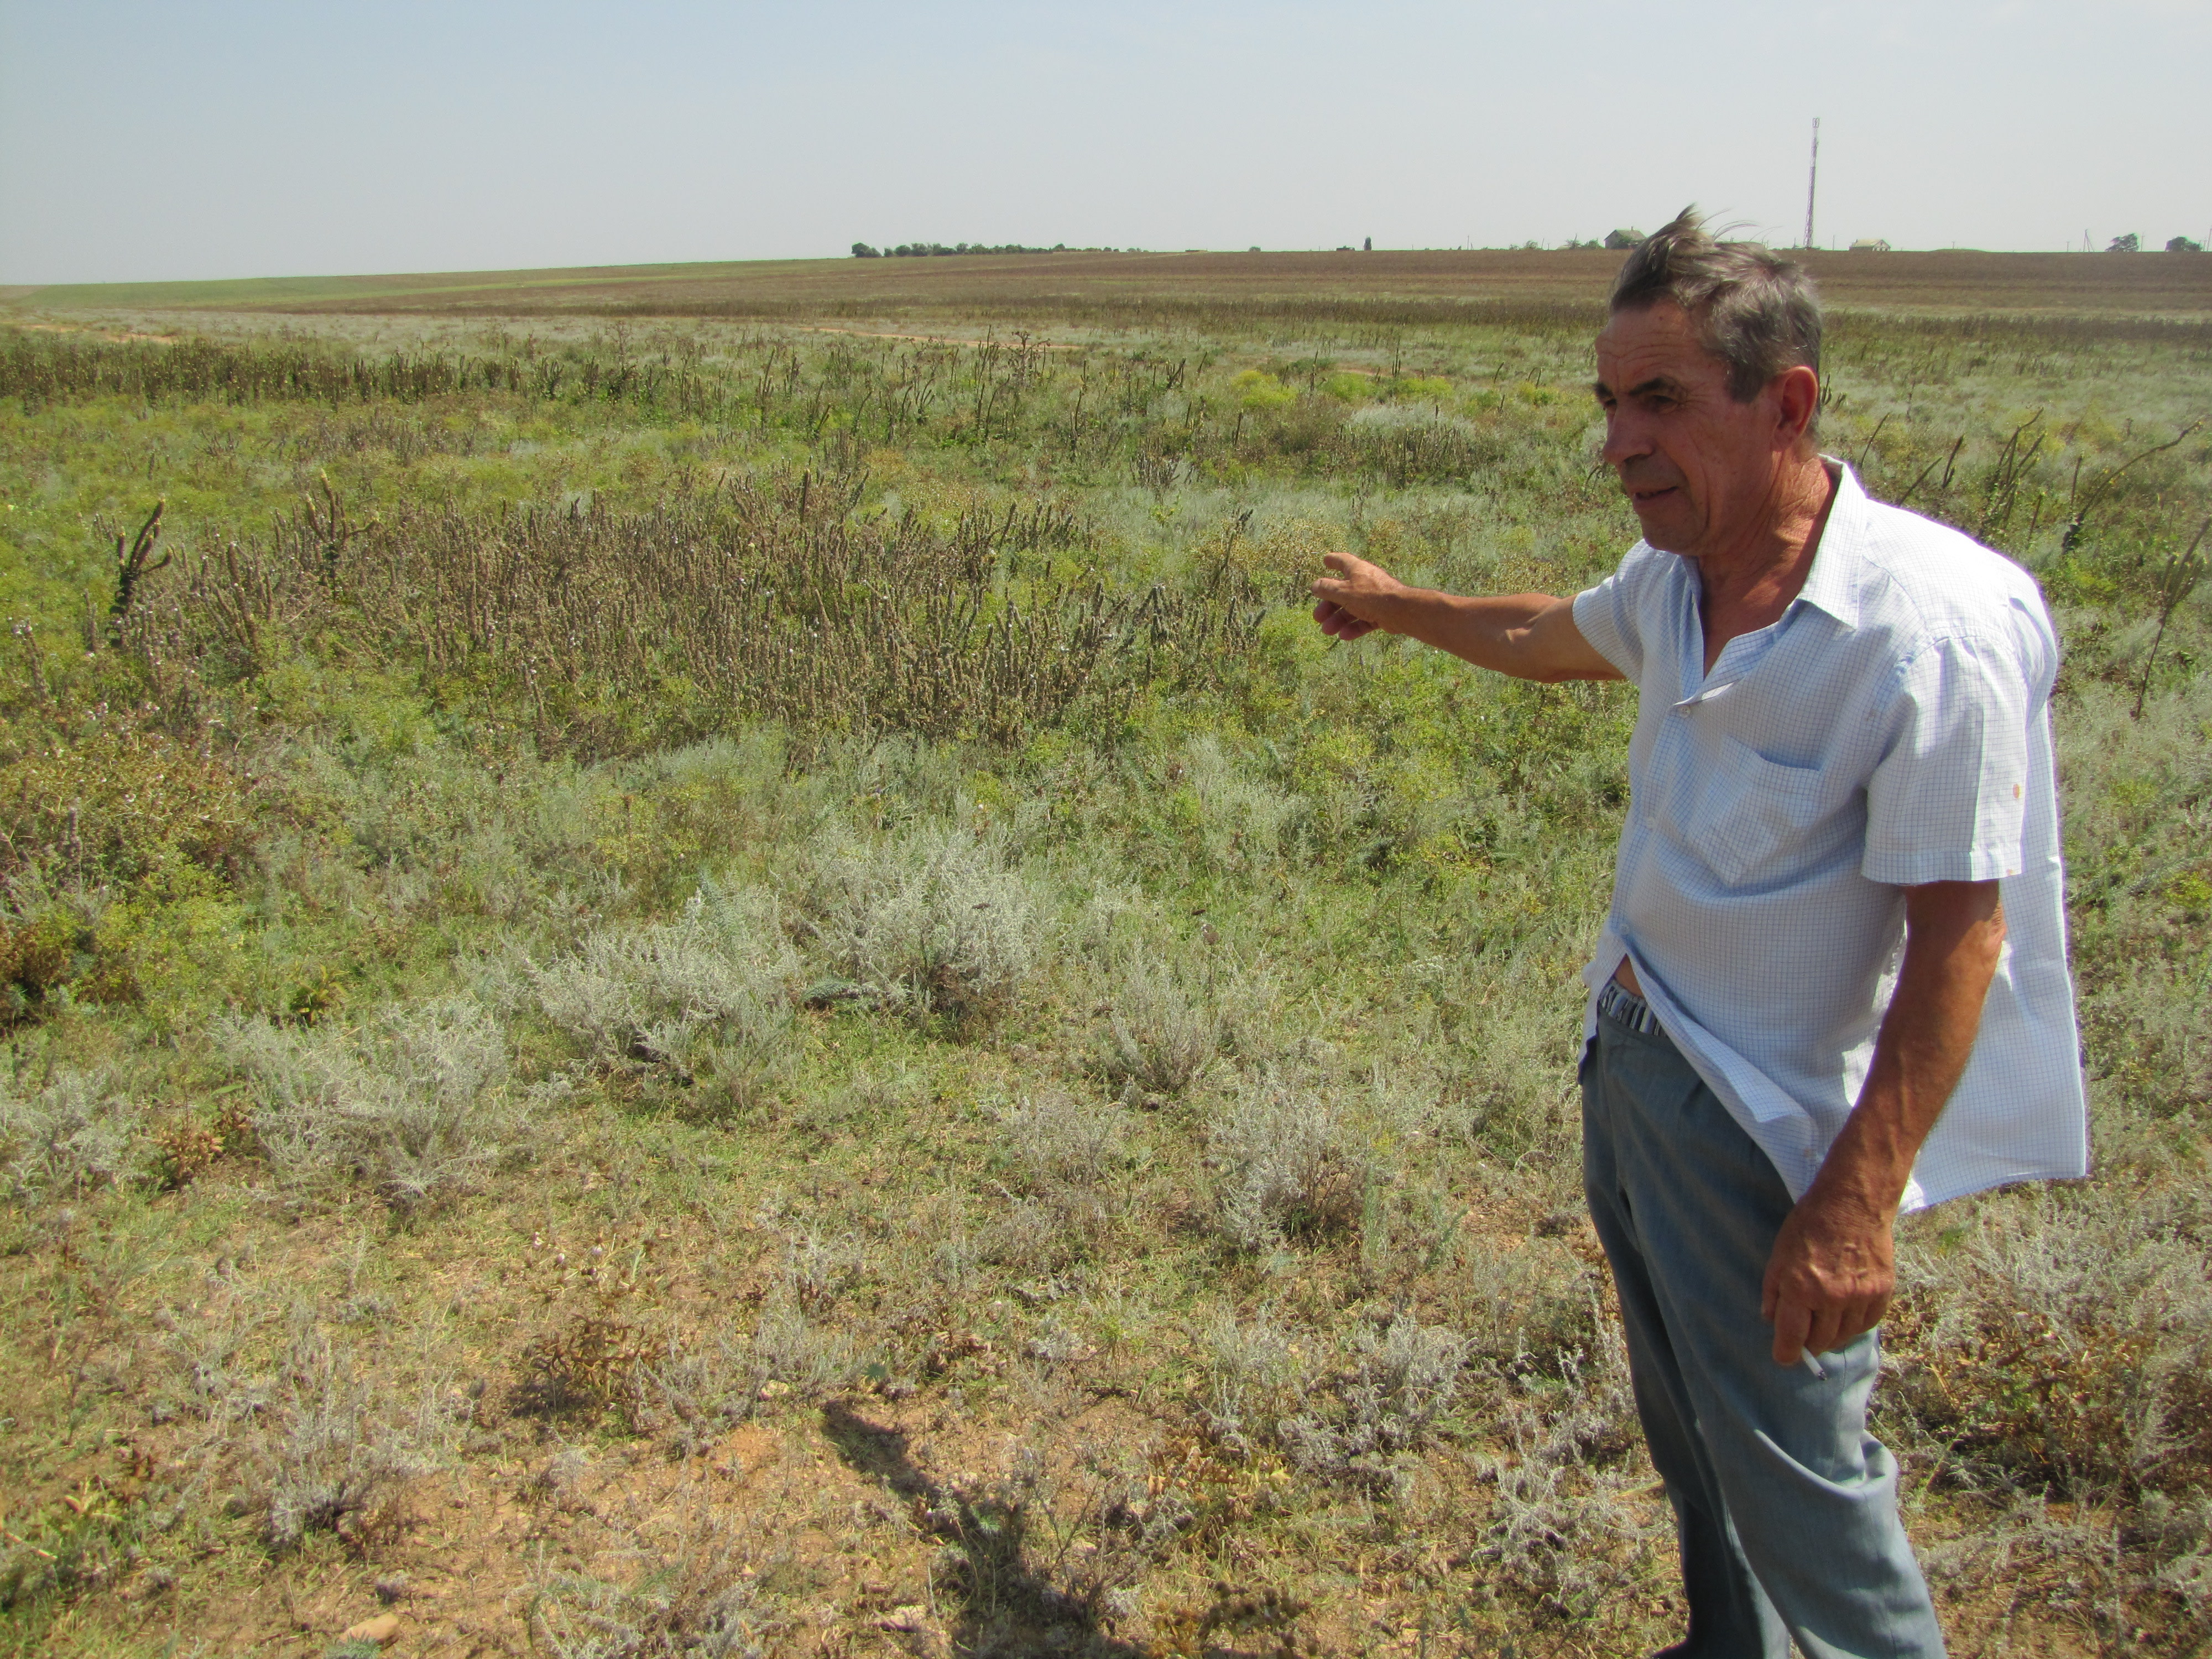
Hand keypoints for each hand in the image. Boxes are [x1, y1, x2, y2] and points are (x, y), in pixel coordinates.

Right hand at [1311, 550, 1399, 640]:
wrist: (1399, 610)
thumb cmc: (1369, 596)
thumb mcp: (1343, 592)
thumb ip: (1327, 589)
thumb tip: (1314, 586)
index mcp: (1357, 570)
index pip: (1342, 561)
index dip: (1333, 560)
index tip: (1325, 560)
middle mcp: (1365, 582)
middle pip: (1343, 592)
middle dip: (1329, 606)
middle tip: (1317, 617)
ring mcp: (1374, 598)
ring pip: (1352, 609)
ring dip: (1338, 620)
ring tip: (1327, 631)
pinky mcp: (1381, 613)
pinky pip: (1364, 620)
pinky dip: (1354, 627)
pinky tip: (1344, 636)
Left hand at [1759, 1185, 1895, 1363]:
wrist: (1852, 1204)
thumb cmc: (1809, 1226)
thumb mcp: (1778, 1254)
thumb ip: (1773, 1290)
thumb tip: (1770, 1320)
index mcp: (1801, 1288)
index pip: (1792, 1338)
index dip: (1786, 1353)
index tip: (1784, 1358)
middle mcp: (1832, 1298)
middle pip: (1820, 1342)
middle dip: (1809, 1345)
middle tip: (1804, 1339)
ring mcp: (1860, 1296)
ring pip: (1845, 1336)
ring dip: (1832, 1337)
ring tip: (1824, 1326)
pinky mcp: (1882, 1292)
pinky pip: (1867, 1324)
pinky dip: (1855, 1325)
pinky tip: (1846, 1315)